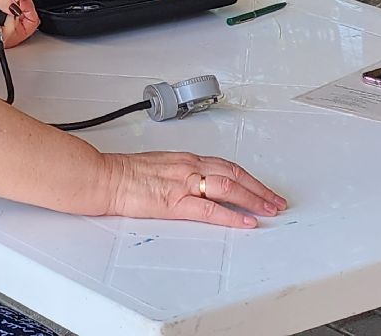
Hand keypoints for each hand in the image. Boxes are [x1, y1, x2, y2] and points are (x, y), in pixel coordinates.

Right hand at [104, 151, 287, 228]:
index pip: (225, 165)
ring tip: (269, 210)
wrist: (104, 177)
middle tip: (276, 201)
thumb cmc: (124, 173)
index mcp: (184, 159)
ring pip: (229, 187)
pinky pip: (211, 209)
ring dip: (254, 199)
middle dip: (259, 189)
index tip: (261, 188)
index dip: (248, 177)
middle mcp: (188, 167)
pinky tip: (245, 222)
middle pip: (234, 174)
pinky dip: (232, 215)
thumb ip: (178, 173)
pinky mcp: (175, 202)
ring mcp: (183, 184)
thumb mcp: (157, 166)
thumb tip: (193, 183)